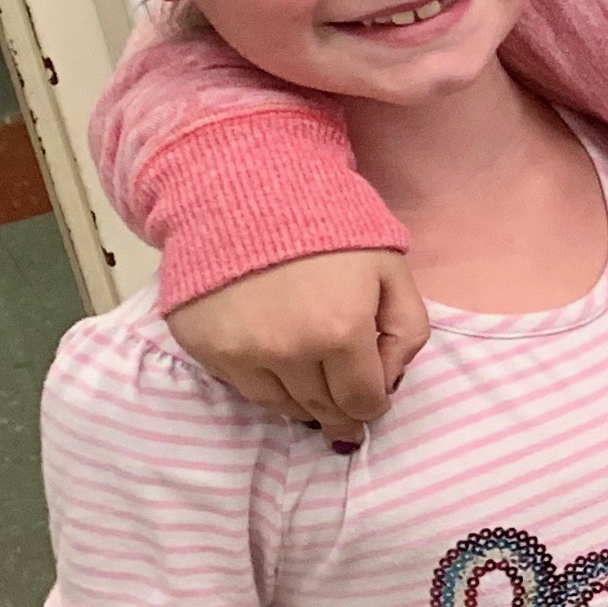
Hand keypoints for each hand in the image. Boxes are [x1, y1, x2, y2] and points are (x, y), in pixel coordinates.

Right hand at [166, 252, 428, 444]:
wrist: (243, 189)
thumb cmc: (328, 226)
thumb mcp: (392, 270)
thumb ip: (406, 332)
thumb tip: (389, 382)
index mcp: (340, 331)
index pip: (361, 401)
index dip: (372, 408)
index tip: (373, 404)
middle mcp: (286, 351)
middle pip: (321, 408)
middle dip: (340, 413)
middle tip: (347, 417)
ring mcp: (238, 351)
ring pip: (279, 405)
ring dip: (302, 403)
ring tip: (314, 391)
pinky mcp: (201, 346)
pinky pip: (240, 385)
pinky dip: (263, 381)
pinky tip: (274, 363)